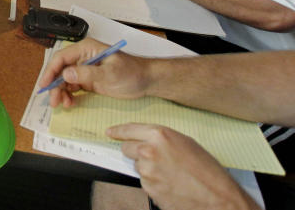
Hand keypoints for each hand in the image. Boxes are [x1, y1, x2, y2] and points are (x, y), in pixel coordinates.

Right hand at [39, 37, 150, 107]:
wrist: (147, 81)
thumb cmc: (132, 73)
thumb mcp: (110, 74)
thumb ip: (87, 74)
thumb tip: (66, 74)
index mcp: (86, 49)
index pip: (61, 58)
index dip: (50, 71)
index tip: (45, 85)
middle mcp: (82, 58)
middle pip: (60, 70)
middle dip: (55, 86)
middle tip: (54, 101)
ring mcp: (85, 70)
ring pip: (65, 80)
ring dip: (61, 92)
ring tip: (64, 105)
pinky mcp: (88, 80)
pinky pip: (73, 88)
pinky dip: (69, 96)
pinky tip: (70, 103)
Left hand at [107, 124, 256, 209]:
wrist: (218, 198)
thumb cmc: (208, 171)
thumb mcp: (186, 143)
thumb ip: (162, 139)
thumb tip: (146, 139)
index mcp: (160, 136)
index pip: (129, 129)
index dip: (118, 131)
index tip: (110, 132)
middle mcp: (149, 151)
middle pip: (127, 148)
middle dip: (135, 151)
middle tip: (153, 157)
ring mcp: (147, 171)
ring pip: (138, 166)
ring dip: (148, 168)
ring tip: (171, 173)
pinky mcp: (149, 188)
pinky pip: (145, 182)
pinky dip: (154, 182)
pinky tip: (171, 184)